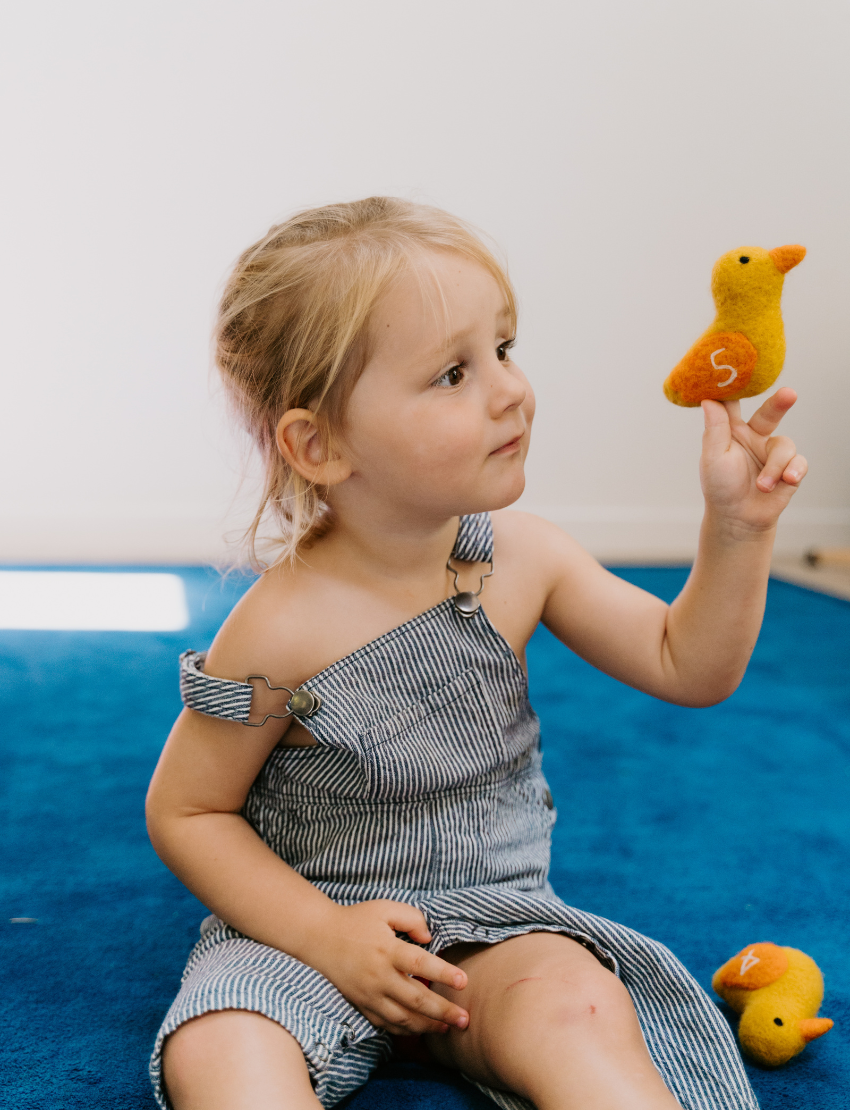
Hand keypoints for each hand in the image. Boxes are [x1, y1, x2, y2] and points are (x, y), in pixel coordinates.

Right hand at [309, 899, 468, 1034]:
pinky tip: (419, 1029)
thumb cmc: (356, 920)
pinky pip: (385, 1024)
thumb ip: (411, 918)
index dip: (443, 973)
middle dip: (443, 1011)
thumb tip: (429, 938)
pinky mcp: (361, 1005)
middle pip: (416, 999)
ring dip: (427, 1026)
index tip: (463, 981)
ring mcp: (369, 994)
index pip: (420, 964)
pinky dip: (404, 1030)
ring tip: (447, 1028)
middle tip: (465, 1020)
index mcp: (387, 950)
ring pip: (402, 1018)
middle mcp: (379, 976)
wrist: (320, 938)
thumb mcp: (384, 908)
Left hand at [700, 388, 807, 531]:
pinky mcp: (789, 467)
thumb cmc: (720, 487)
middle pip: (769, 411)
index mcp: (731, 430)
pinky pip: (799, 462)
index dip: (736, 386)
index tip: (740, 367)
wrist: (739, 519)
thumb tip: (708, 400)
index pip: (734, 402)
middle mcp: (754, 435)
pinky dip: (792, 472)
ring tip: (763, 485)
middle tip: (789, 394)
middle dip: (780, 402)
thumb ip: (715, 430)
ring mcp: (772, 451)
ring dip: (774, 467)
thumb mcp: (713, 458)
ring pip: (784, 445)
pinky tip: (785, 481)